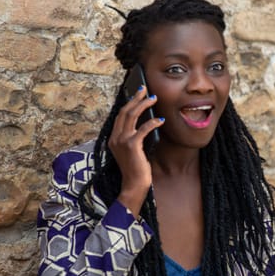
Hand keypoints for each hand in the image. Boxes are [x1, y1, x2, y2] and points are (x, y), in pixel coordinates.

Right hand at [107, 86, 164, 216]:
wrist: (133, 186)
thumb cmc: (136, 169)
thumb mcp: (133, 151)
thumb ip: (135, 138)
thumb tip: (147, 122)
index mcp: (113, 138)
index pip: (120, 115)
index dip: (129, 103)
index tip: (137, 94)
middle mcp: (115, 137)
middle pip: (125, 111)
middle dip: (136, 98)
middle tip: (145, 89)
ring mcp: (121, 141)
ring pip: (132, 116)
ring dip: (144, 105)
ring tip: (154, 99)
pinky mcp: (131, 145)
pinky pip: (143, 128)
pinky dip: (153, 122)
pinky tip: (161, 120)